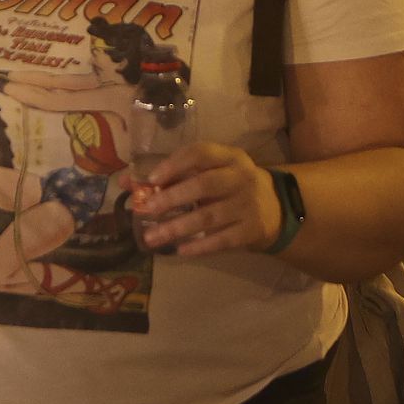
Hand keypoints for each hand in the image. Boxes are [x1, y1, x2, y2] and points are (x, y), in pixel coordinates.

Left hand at [129, 143, 282, 257]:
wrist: (276, 208)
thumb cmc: (231, 187)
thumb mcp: (211, 172)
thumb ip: (173, 175)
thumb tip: (127, 182)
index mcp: (229, 157)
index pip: (201, 153)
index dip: (174, 164)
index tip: (151, 179)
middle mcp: (241, 177)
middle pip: (205, 185)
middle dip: (172, 197)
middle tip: (146, 210)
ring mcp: (249, 205)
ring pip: (209, 217)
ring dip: (178, 227)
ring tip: (151, 238)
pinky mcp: (252, 231)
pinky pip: (222, 240)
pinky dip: (200, 247)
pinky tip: (179, 250)